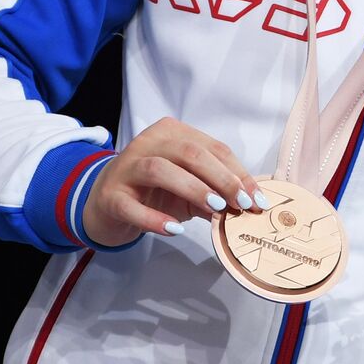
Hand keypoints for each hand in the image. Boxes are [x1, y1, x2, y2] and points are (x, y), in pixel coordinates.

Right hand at [81, 117, 267, 247]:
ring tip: (214, 209)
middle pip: (189, 153)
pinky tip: (174, 229)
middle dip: (221, 178)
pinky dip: (154, 218)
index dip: (238, 172)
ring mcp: (126, 168)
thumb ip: (215, 191)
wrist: (106, 204)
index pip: (212, 148)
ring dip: (192, 188)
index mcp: (172, 133)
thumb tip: (249, 204)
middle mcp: (148, 143)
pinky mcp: (110, 195)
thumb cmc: (154, 191)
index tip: (257, 198)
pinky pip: (131, 205)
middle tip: (241, 203)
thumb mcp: (188, 188)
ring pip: (160, 169)